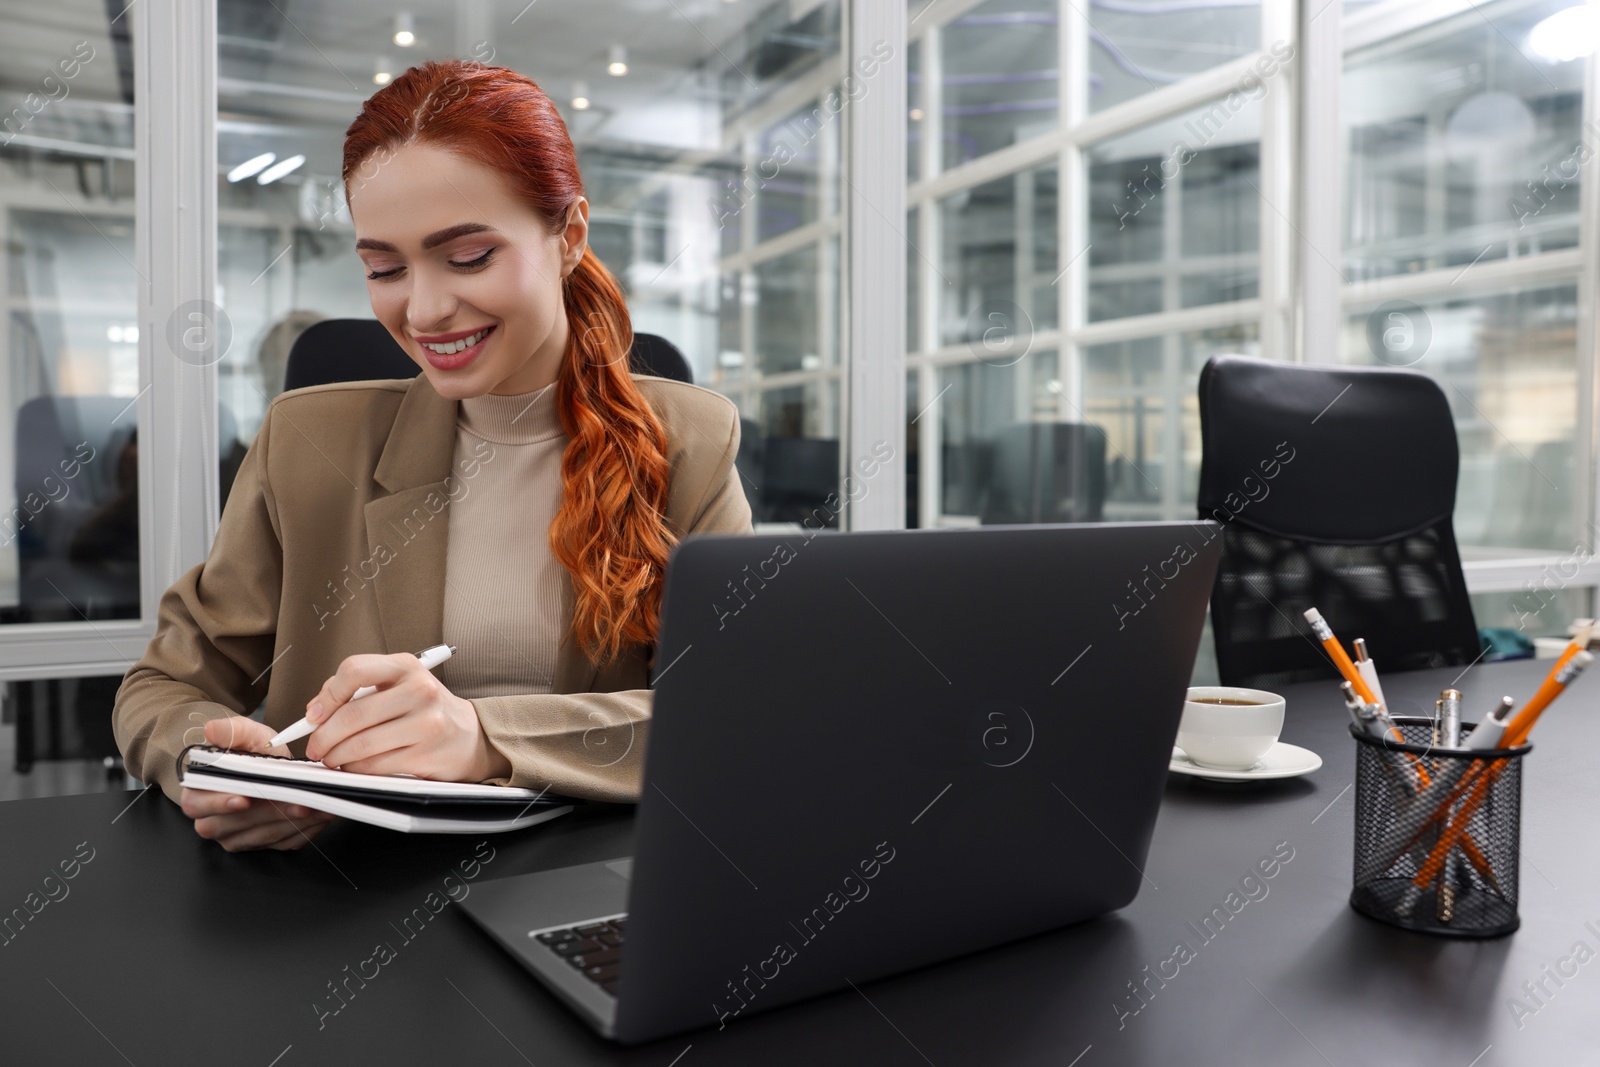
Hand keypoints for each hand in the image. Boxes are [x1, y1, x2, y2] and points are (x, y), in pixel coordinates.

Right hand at [180, 716, 338, 851]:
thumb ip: (230, 730)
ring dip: (290, 822)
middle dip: (268, 813)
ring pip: (261, 836)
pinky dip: (303, 829)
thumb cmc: (253, 751)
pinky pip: (281, 843)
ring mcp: (236, 836)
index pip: (197, 804)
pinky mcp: (261, 844)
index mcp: (198, 792)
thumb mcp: (246, 733)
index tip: (244, 798)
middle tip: (295, 802)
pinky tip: (319, 815)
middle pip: (234, 824)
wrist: (272, 767)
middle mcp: (212, 820)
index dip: (220, 803)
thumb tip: (211, 729)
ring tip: (315, 805)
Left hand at [301, 653, 503, 781]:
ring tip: (332, 758)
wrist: (470, 736)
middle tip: (316, 746)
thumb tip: (316, 712)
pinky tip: (354, 766)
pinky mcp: (426, 754)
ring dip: (336, 756)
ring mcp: (426, 723)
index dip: (327, 695)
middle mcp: (419, 690)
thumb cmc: (426, 710)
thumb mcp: (398, 686)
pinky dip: (355, 770)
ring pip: (361, 744)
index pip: (354, 670)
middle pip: (354, 714)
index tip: (314, 715)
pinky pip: (375, 766)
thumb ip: (359, 691)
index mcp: (406, 666)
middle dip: (324, 736)